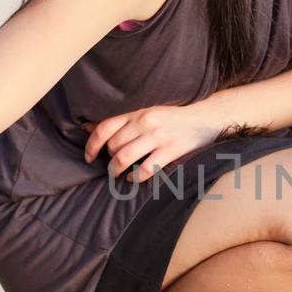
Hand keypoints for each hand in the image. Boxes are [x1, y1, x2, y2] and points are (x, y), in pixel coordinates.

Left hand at [81, 103, 223, 182]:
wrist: (204, 119)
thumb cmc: (171, 118)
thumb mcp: (145, 113)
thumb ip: (120, 121)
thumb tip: (86, 127)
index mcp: (137, 112)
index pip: (105, 127)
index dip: (91, 145)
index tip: (88, 157)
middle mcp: (145, 123)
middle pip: (113, 145)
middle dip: (108, 158)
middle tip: (112, 164)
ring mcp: (158, 137)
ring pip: (124, 157)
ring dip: (116, 170)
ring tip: (117, 174)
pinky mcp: (171, 150)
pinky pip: (145, 169)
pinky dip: (135, 178)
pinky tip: (133, 179)